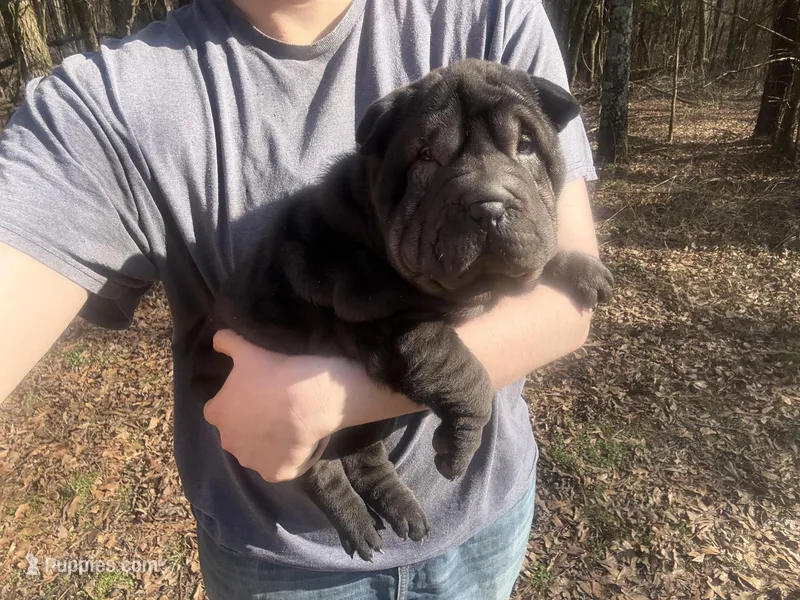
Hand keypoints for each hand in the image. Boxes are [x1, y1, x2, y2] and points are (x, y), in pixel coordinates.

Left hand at [203, 330, 336, 482]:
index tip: (256, 392)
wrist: (312, 397)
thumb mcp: (248, 349)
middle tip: (274, 407)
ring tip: (290, 424)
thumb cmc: (276, 372)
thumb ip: (227, 342)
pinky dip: (288, 458)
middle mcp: (228, 442)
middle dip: (250, 424)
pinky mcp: (276, 473)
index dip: (237, 401)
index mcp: (217, 413)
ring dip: (267, 442)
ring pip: (256, 452)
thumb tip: (217, 339)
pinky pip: (279, 467)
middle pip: (237, 433)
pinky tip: (300, 441)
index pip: (218, 409)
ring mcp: (252, 461)